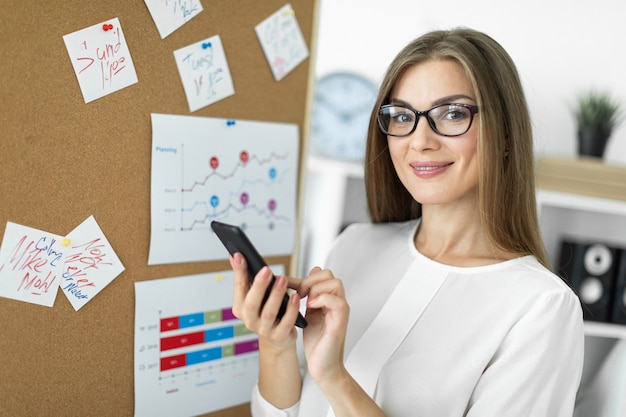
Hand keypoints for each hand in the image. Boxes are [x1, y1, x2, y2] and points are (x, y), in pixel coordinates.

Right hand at [229, 253, 300, 349]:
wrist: (278, 337)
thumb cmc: (267, 310)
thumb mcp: (257, 295)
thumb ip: (248, 277)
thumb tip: (237, 256)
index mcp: (240, 307)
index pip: (239, 287)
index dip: (239, 272)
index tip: (239, 255)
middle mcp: (249, 319)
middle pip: (251, 303)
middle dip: (259, 286)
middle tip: (266, 270)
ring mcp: (264, 329)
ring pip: (269, 312)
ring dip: (276, 295)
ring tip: (283, 279)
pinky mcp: (279, 336)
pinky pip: (286, 323)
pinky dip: (291, 310)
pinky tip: (295, 296)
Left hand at [299, 267, 349, 384]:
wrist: (323, 366)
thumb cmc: (317, 344)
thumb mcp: (309, 314)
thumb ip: (308, 298)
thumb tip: (302, 280)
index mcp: (329, 300)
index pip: (323, 274)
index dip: (305, 276)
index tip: (290, 285)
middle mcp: (336, 303)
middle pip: (329, 275)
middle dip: (310, 281)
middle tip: (298, 294)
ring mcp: (340, 312)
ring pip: (335, 284)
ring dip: (316, 289)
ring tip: (305, 302)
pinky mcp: (339, 322)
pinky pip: (337, 302)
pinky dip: (322, 300)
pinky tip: (311, 307)